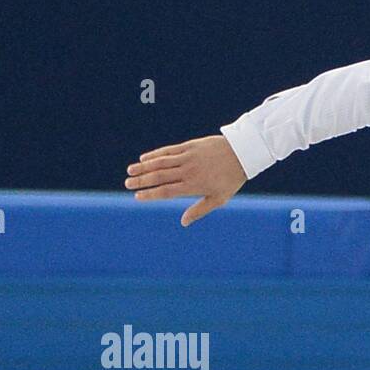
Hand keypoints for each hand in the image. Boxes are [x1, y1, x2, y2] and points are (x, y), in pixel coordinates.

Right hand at [125, 135, 246, 226]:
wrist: (241, 154)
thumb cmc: (231, 180)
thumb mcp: (218, 199)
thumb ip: (199, 210)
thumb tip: (183, 223)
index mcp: (193, 186)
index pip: (166, 191)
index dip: (150, 194)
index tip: (137, 197)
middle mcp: (187, 171)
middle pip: (159, 177)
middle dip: (141, 181)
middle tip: (127, 184)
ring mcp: (187, 157)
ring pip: (160, 162)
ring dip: (143, 167)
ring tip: (130, 171)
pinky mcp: (189, 146)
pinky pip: (168, 150)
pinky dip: (154, 155)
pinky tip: (144, 158)